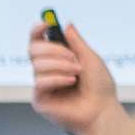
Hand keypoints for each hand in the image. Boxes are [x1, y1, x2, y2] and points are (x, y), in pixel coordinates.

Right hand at [27, 19, 124, 134]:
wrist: (102, 111)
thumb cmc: (100, 88)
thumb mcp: (90, 58)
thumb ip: (76, 42)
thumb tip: (66, 25)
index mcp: (57, 60)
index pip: (38, 41)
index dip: (37, 30)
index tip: (46, 23)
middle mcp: (47, 71)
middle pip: (33, 49)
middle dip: (54, 50)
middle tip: (73, 57)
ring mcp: (42, 85)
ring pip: (37, 64)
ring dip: (61, 65)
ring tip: (77, 73)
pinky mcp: (39, 99)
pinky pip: (40, 81)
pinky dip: (57, 79)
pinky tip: (71, 83)